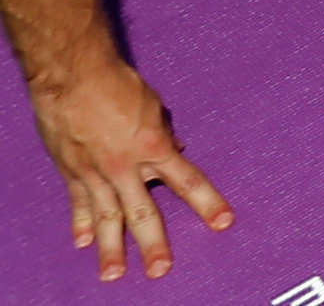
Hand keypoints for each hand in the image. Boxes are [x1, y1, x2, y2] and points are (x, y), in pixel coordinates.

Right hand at [29, 54, 228, 284]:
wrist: (73, 77)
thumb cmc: (119, 84)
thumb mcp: (154, 106)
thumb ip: (164, 132)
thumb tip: (174, 150)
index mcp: (154, 147)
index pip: (188, 180)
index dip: (207, 202)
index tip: (223, 222)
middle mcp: (125, 167)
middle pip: (143, 212)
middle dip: (154, 243)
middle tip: (161, 270)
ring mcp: (96, 173)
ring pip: (107, 218)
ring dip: (111, 248)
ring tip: (114, 274)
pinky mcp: (72, 172)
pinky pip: (79, 203)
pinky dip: (81, 224)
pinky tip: (84, 243)